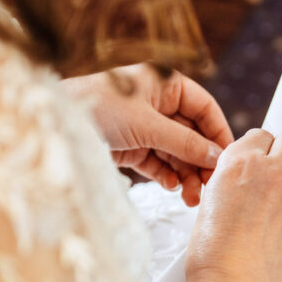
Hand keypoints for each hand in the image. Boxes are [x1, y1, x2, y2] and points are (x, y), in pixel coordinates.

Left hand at [62, 64, 233, 205]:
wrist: (53, 125)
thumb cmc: (97, 108)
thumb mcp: (148, 126)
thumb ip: (185, 143)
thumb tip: (217, 157)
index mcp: (165, 84)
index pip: (205, 109)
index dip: (218, 134)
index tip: (228, 159)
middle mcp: (157, 103)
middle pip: (193, 134)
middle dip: (201, 161)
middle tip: (209, 186)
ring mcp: (145, 126)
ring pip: (177, 152)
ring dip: (186, 174)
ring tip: (190, 196)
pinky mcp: (132, 147)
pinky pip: (158, 163)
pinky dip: (166, 176)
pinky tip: (171, 187)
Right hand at [185, 129, 281, 281]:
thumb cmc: (211, 252)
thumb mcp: (210, 204)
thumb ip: (231, 184)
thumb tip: (242, 183)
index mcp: (239, 162)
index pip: (260, 135)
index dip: (258, 148)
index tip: (254, 160)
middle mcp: (271, 172)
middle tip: (272, 171)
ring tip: (272, 205)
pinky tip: (275, 232)